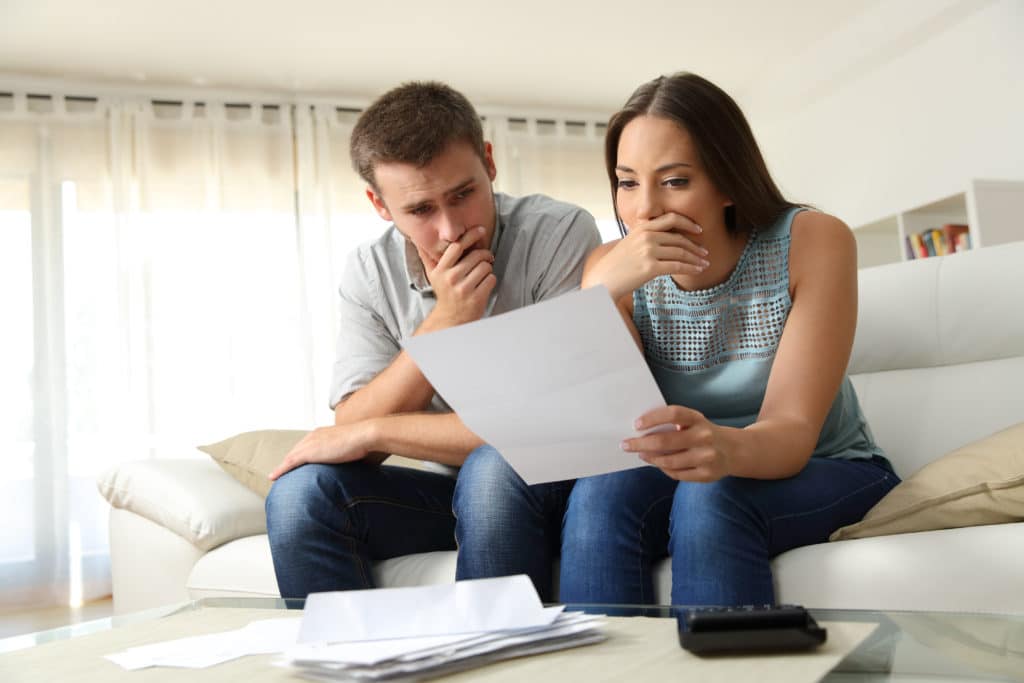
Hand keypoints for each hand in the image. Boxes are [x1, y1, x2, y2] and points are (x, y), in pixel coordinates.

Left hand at [267, 422, 375, 479]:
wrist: (365, 435)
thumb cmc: (365, 440)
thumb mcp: (353, 446)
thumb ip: (348, 452)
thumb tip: (354, 462)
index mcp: (323, 433)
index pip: (306, 445)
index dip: (298, 455)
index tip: (294, 463)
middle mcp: (314, 436)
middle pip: (295, 450)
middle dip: (287, 461)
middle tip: (280, 472)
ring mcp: (311, 443)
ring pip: (290, 457)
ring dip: (282, 467)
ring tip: (275, 476)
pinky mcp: (309, 452)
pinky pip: (290, 463)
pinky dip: (280, 470)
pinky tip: (273, 477)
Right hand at [422, 226, 495, 328]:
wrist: (451, 319)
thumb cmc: (445, 294)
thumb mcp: (433, 276)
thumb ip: (427, 257)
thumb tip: (417, 240)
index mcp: (441, 270)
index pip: (457, 246)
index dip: (471, 235)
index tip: (480, 230)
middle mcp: (451, 278)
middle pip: (476, 255)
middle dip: (485, 254)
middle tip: (486, 258)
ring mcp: (464, 289)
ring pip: (486, 266)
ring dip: (488, 268)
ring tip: (482, 273)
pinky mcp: (476, 298)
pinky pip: (491, 279)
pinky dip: (491, 280)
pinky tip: (484, 284)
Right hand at [583, 213, 707, 299]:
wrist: (604, 279)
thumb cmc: (618, 264)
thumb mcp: (631, 242)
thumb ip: (647, 236)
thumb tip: (668, 238)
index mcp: (643, 227)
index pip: (671, 219)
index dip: (688, 223)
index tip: (699, 230)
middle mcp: (647, 236)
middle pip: (679, 238)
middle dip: (695, 246)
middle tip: (705, 252)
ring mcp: (648, 251)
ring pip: (681, 253)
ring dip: (696, 259)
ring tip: (705, 263)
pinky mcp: (650, 267)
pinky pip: (677, 266)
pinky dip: (690, 268)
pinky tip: (697, 271)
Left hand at [621, 405, 729, 481]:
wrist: (733, 450)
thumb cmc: (702, 432)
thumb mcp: (693, 421)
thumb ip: (673, 423)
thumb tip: (640, 430)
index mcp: (698, 419)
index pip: (673, 414)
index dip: (653, 418)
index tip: (636, 424)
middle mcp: (704, 437)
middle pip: (666, 441)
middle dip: (641, 444)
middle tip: (626, 445)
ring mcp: (706, 457)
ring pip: (669, 461)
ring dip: (650, 458)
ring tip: (641, 454)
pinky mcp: (706, 475)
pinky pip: (677, 474)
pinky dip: (663, 469)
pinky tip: (657, 463)